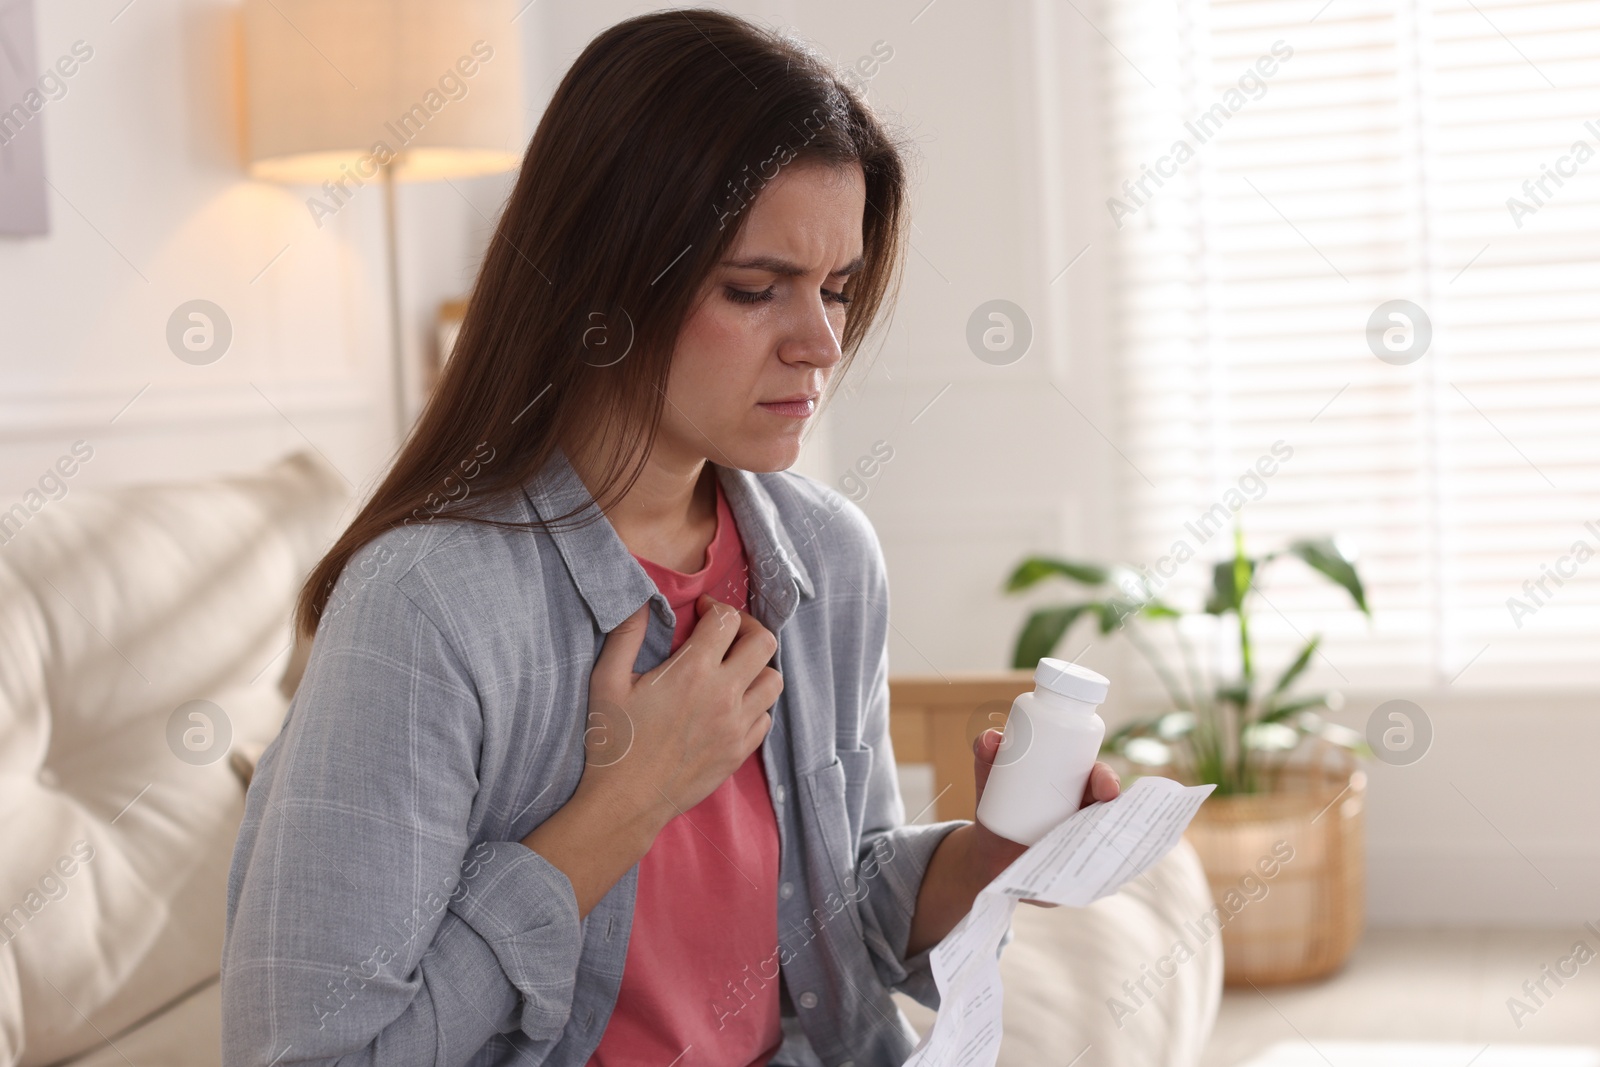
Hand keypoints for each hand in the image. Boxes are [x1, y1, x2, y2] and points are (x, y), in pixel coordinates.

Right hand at [577, 596, 781, 832]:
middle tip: (726, 634)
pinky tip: (731, 705)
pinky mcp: (740, 751)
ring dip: (756, 667)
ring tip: (732, 669)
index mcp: (693, 671)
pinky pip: (766, 717)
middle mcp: (724, 695)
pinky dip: (755, 704)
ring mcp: (737, 726)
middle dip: (747, 629)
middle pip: (764, 643)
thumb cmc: (613, 741)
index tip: (703, 612)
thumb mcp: (607, 681)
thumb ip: (625, 635)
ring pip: (773, 680)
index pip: (727, 620)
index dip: (716, 607)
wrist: (627, 801)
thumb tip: (640, 599)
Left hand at [969, 728, 1120, 906]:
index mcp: (1074, 784)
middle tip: (1102, 821)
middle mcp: (1087, 813)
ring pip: (1106, 844)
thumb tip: (992, 738)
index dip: (1107, 781)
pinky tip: (1091, 882)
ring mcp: (1083, 844)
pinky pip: (1094, 876)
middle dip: (1113, 815)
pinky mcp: (1075, 873)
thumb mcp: (990, 776)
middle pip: (1111, 812)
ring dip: (1106, 849)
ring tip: (1088, 853)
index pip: (1098, 778)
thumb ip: (986, 753)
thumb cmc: (997, 803)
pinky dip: (1095, 879)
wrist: (987, 852)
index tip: (1107, 789)